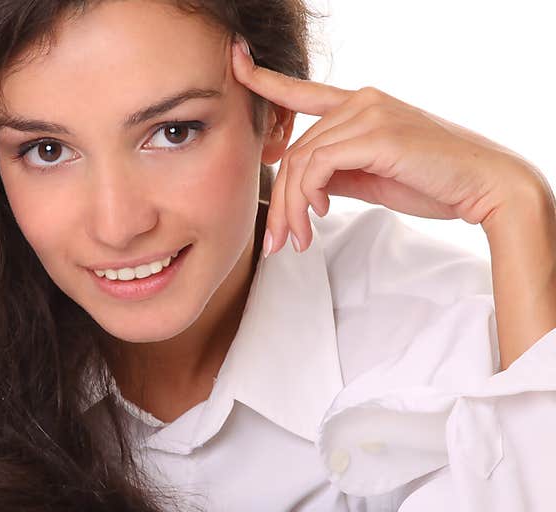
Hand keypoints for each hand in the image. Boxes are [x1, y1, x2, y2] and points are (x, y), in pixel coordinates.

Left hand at [231, 36, 539, 254]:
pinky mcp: (376, 134)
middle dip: (280, 200)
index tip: (236, 62)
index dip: (264, 79)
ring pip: (301, 161)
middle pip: (295, 150)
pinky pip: (318, 165)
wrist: (483, 186)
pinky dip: (309, 195)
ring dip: (292, 208)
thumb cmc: (432, 182)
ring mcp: (368, 114)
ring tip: (297, 239)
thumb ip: (339, 172)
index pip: (301, 91)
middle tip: (278, 240)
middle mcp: (361, 101)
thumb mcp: (373, 177)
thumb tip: (309, 187)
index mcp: (360, 106)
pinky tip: (320, 213)